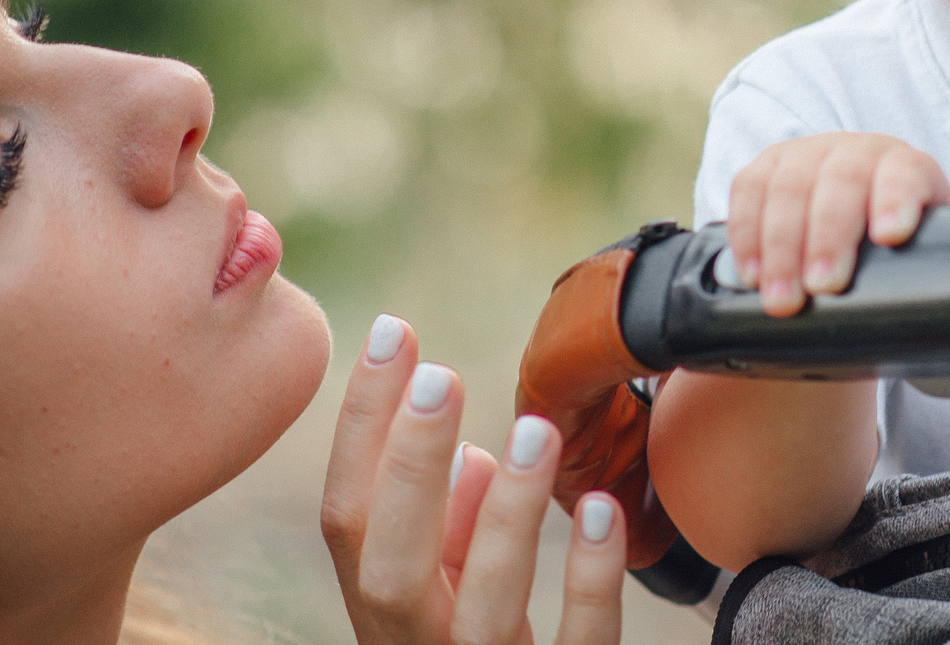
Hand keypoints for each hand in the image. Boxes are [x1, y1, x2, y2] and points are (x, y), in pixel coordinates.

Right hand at [322, 314, 627, 644]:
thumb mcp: (448, 595)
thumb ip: (444, 529)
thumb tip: (465, 455)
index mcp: (384, 614)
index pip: (348, 521)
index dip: (361, 429)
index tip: (392, 334)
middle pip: (389, 569)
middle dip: (405, 472)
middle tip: (439, 378)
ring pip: (482, 611)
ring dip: (504, 516)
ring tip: (535, 428)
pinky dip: (587, 581)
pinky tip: (601, 512)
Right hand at [727, 132, 949, 315]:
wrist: (852, 229)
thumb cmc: (890, 256)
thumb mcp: (914, 258)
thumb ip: (923, 280)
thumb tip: (935, 331)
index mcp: (907, 170)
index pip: (905, 173)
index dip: (896, 199)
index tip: (890, 235)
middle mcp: (859, 153)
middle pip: (841, 181)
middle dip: (828, 236)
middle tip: (823, 287)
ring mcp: (810, 154)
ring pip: (790, 186)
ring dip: (781, 246)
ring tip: (781, 300)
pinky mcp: (768, 166)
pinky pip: (749, 188)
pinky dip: (746, 234)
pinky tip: (750, 274)